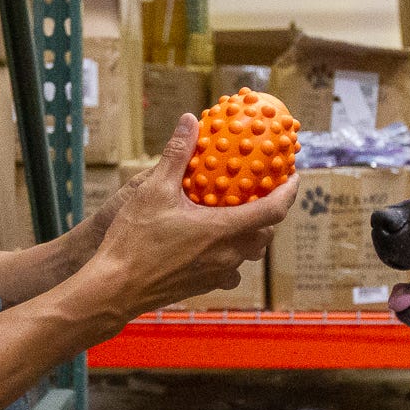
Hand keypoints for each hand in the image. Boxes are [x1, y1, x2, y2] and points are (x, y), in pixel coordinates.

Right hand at [88, 114, 297, 315]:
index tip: (294, 175)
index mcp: (224, 230)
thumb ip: (176, 154)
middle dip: (270, 212)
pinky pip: (230, 268)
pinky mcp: (205, 286)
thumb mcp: (153, 190)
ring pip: (249, 252)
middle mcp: (228, 254)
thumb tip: (189, 121)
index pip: (274, 210)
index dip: (290, 191)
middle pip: (265, 232)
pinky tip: (213, 241)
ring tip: (239, 213)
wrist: (114, 289)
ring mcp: (218, 273)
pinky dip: (231, 251)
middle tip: (263, 191)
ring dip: (250, 232)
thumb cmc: (134, 239)